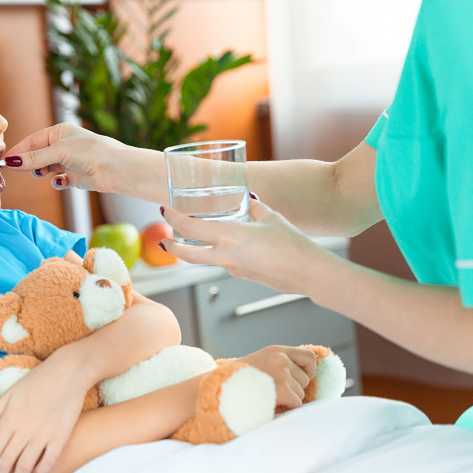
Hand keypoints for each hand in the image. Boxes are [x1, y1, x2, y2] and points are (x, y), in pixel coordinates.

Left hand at [0, 348, 93, 472]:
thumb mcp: (11, 392)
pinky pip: (49, 462)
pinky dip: (41, 471)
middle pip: (6, 462)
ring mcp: (44, 433)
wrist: (69, 370)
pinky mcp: (61, 436)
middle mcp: (25, 428)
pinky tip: (37, 470)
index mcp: (10, 417)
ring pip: (26, 466)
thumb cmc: (38, 379)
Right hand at [3, 123, 165, 201]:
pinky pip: (59, 180)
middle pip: (37, 155)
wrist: (115, 169)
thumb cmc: (91, 152)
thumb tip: (11, 162)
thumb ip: (34, 158)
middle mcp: (64, 145)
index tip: (4, 160)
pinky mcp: (76, 177)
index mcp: (60, 132)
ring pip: (46, 168)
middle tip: (16, 170)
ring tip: (39, 174)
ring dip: (41, 171)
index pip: (32, 141)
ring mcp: (69, 161)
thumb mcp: (58, 152)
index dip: (19, 150)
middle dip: (28, 162)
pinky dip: (57, 182)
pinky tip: (60, 181)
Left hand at [160, 199, 332, 295]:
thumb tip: (247, 197)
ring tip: (190, 238)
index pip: (190, 227)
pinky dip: (217, 253)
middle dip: (171, 245)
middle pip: (187, 254)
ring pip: (204, 260)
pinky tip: (226, 244)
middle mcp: (226, 256)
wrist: (309, 274)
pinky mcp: (242, 275)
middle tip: (164, 237)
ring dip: (193, 250)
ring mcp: (232, 269)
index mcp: (230, 236)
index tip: (165, 209)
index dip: (174, 218)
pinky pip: (223, 262)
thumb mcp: (271, 218)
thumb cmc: (293, 244)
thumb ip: (254, 207)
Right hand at [237, 345, 315, 411]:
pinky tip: (271, 405)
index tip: (300, 378)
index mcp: (275, 350)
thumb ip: (278, 365)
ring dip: (288, 399)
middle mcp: (281, 359)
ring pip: (301, 393)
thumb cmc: (238, 381)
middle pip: (305, 379)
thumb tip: (304, 377)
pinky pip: (297, 404)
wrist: (222, 390)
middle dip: (293, 389)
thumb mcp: (259, 363)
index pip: (308, 356)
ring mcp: (282, 373)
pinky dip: (286, 408)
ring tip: (268, 397)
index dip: (309, 370)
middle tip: (274, 392)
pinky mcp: (283, 389)